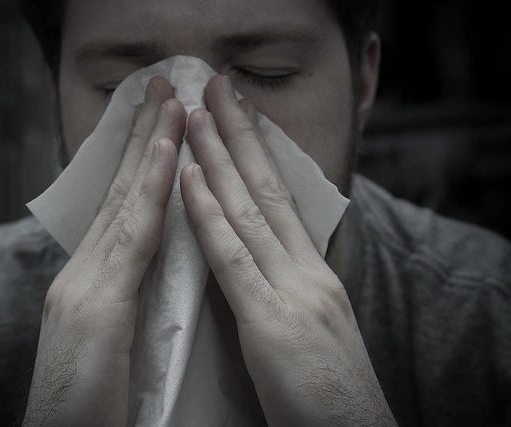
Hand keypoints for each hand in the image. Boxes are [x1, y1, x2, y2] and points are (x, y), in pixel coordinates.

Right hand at [23, 77, 186, 425]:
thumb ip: (127, 298)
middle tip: (163, 89)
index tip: (162, 126)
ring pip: (125, 205)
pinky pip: (132, 241)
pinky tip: (168, 156)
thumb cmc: (90, 405)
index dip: (142, 166)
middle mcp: (83, 274)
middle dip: (143, 139)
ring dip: (150, 149)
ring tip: (171, 102)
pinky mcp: (94, 308)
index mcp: (92, 284)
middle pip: (119, 196)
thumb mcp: (111, 340)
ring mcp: (84, 286)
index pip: (122, 212)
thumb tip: (154, 269)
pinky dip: (150, 194)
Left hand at [180, 75, 396, 425]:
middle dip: (240, 134)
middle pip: (268, 190)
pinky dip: (210, 215)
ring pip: (251, 211)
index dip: (258, 156)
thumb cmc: (328, 396)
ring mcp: (294, 293)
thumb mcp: (312, 330)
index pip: (281, 201)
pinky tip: (192, 178)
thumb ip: (286, 290)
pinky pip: (235, 259)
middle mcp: (308, 272)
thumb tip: (259, 262)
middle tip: (216, 87)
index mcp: (314, 276)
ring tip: (195, 113)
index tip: (238, 117)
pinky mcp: (274, 324)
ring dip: (220, 157)